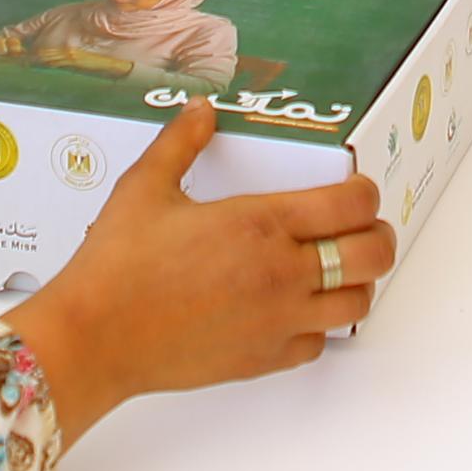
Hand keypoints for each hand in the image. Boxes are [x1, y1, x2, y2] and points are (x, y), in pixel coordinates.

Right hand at [1, 97, 398, 437]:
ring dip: (354, 282)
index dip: (364, 191)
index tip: (352, 188)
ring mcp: (278, 321)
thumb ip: (180, 143)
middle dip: (376, 235)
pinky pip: (318, 344)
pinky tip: (291, 309)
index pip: (354, 203)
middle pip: (374, 253)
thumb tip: (201, 110)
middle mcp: (282, 273)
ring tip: (332, 269)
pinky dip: (317, 326)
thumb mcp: (145, 188)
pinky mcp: (264, 360)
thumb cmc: (117, 266)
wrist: (95, 339)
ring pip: (357, 303)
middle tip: (357, 228)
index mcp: (262, 223)